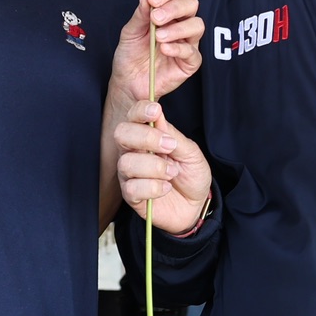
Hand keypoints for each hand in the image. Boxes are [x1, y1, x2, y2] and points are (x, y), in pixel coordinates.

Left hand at [110, 0, 204, 117]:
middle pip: (191, 4)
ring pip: (196, 26)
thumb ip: (140, 14)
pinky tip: (164, 49)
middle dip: (174, 7)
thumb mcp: (130, 32)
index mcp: (167, 13)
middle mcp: (180, 24)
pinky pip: (192, 52)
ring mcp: (187, 43)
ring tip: (159, 36)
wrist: (128, 82)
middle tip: (156, 17)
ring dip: (177, 28)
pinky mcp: (190, 62)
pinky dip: (178, 48)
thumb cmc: (131, 55)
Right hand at [115, 103, 210, 234]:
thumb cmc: (191, 174)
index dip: (140, 110)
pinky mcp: (131, 195)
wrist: (195, 205)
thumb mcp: (191, 153)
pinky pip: (132, 188)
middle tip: (169, 146)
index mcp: (147, 136)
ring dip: (154, 167)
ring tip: (172, 173)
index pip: (133, 116)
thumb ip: (173, 136)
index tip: (155, 111)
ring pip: (126, 163)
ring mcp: (130, 173)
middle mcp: (134, 151)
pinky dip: (153, 188)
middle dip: (145, 137)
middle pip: (121, 134)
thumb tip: (158, 114)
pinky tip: (165, 188)